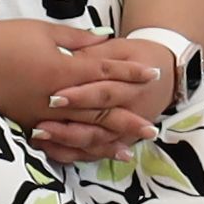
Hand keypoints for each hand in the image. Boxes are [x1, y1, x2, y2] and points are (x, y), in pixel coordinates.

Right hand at [0, 17, 163, 163]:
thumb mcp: (46, 32)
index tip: (153, 76)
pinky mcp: (25, 126)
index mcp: (62, 70)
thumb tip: (105, 42)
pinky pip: (56, 145)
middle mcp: (54, 98)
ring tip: (128, 150)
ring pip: (80, 133)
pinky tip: (89, 157)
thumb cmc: (6, 37)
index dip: (130, 74)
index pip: (105, 73)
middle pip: (99, 112)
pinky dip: (76, 152)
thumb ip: (78, 40)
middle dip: (127, 120)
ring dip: (106, 143)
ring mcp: (40, 116)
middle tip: (151, 129)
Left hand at [33, 26, 189, 161]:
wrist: (166, 73)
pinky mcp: (116, 142)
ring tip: (38, 137)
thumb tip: (66, 58)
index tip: (52, 97)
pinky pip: (91, 154)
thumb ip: (94, 54)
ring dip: (66, 142)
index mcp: (132, 87)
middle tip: (40, 125)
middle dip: (68, 127)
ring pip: (94, 143)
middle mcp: (131, 114)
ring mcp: (125, 132)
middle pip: (97, 124)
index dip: (80, 97)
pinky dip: (70, 153)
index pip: (103, 94)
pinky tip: (47, 148)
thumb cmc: (138, 56)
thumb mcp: (120, 49)